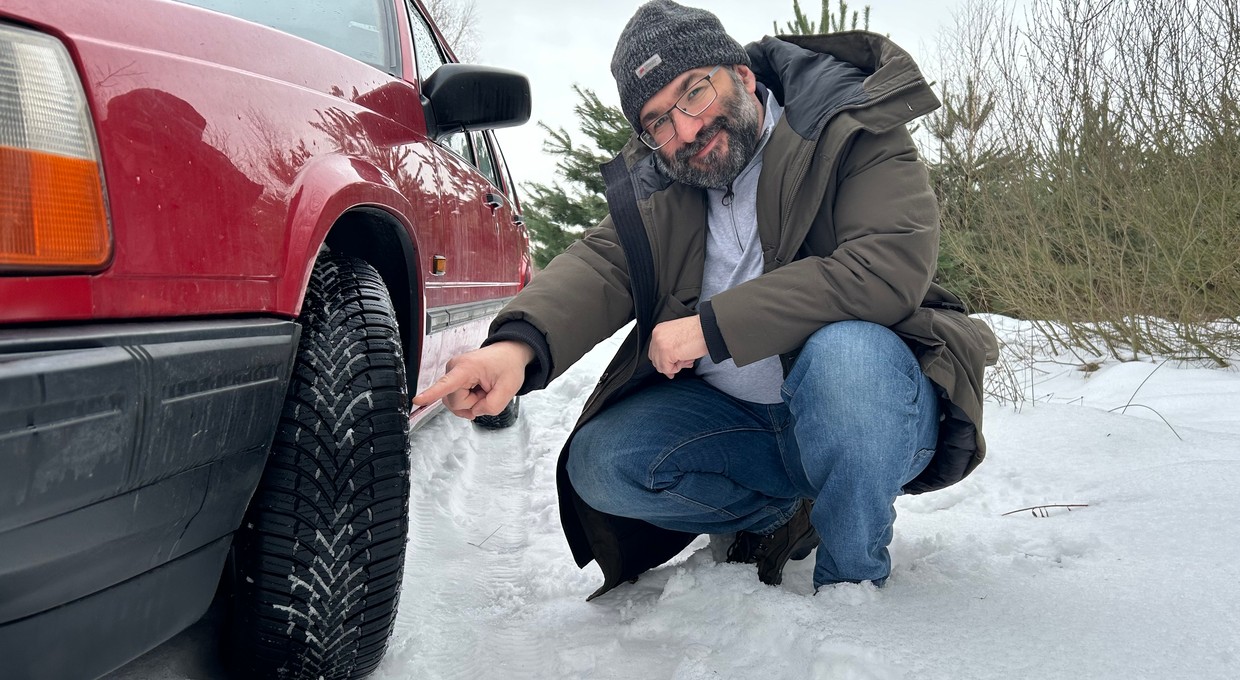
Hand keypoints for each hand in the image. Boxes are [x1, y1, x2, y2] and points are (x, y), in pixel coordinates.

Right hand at [411, 341, 533, 418]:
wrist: (507, 354)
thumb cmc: (507, 365)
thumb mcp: (509, 388)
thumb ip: (492, 406)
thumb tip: (474, 412)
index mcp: (467, 368)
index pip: (446, 384)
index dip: (431, 394)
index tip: (417, 400)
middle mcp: (454, 368)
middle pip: (455, 402)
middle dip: (473, 403)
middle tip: (487, 390)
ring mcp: (451, 374)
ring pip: (454, 402)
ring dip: (471, 402)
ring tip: (483, 389)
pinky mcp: (452, 379)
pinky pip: (455, 399)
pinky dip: (468, 400)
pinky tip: (477, 391)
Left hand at [648, 315, 707, 378]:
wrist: (708, 328)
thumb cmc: (699, 331)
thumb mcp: (679, 336)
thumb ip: (670, 347)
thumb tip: (667, 365)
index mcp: (660, 330)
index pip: (654, 351)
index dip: (664, 360)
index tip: (674, 364)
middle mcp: (657, 336)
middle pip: (655, 360)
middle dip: (669, 364)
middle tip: (683, 362)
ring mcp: (660, 344)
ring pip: (660, 366)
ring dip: (675, 366)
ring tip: (687, 358)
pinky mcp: (666, 352)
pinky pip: (667, 369)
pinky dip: (677, 368)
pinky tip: (687, 358)